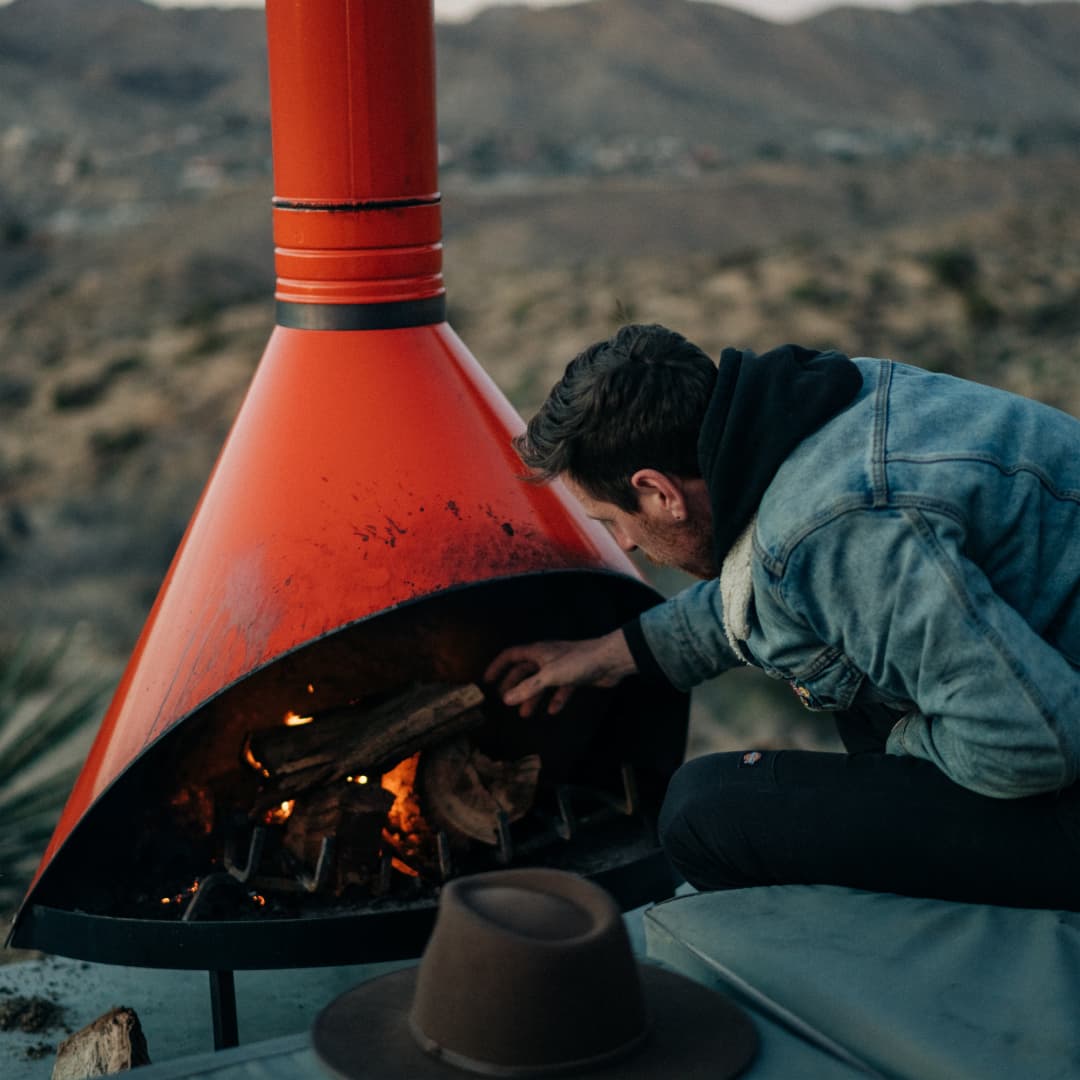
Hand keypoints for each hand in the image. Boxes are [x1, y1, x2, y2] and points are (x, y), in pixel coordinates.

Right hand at [483, 630, 637, 716]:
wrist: (610, 659)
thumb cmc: (577, 662)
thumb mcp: (549, 676)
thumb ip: (528, 688)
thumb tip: (505, 699)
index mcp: (537, 652)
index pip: (510, 656)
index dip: (498, 667)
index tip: (487, 681)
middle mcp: (547, 657)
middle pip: (525, 671)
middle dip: (514, 686)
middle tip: (505, 701)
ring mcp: (562, 666)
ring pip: (542, 683)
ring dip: (533, 698)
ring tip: (525, 714)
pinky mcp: (576, 676)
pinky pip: (560, 688)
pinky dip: (556, 699)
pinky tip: (553, 710)